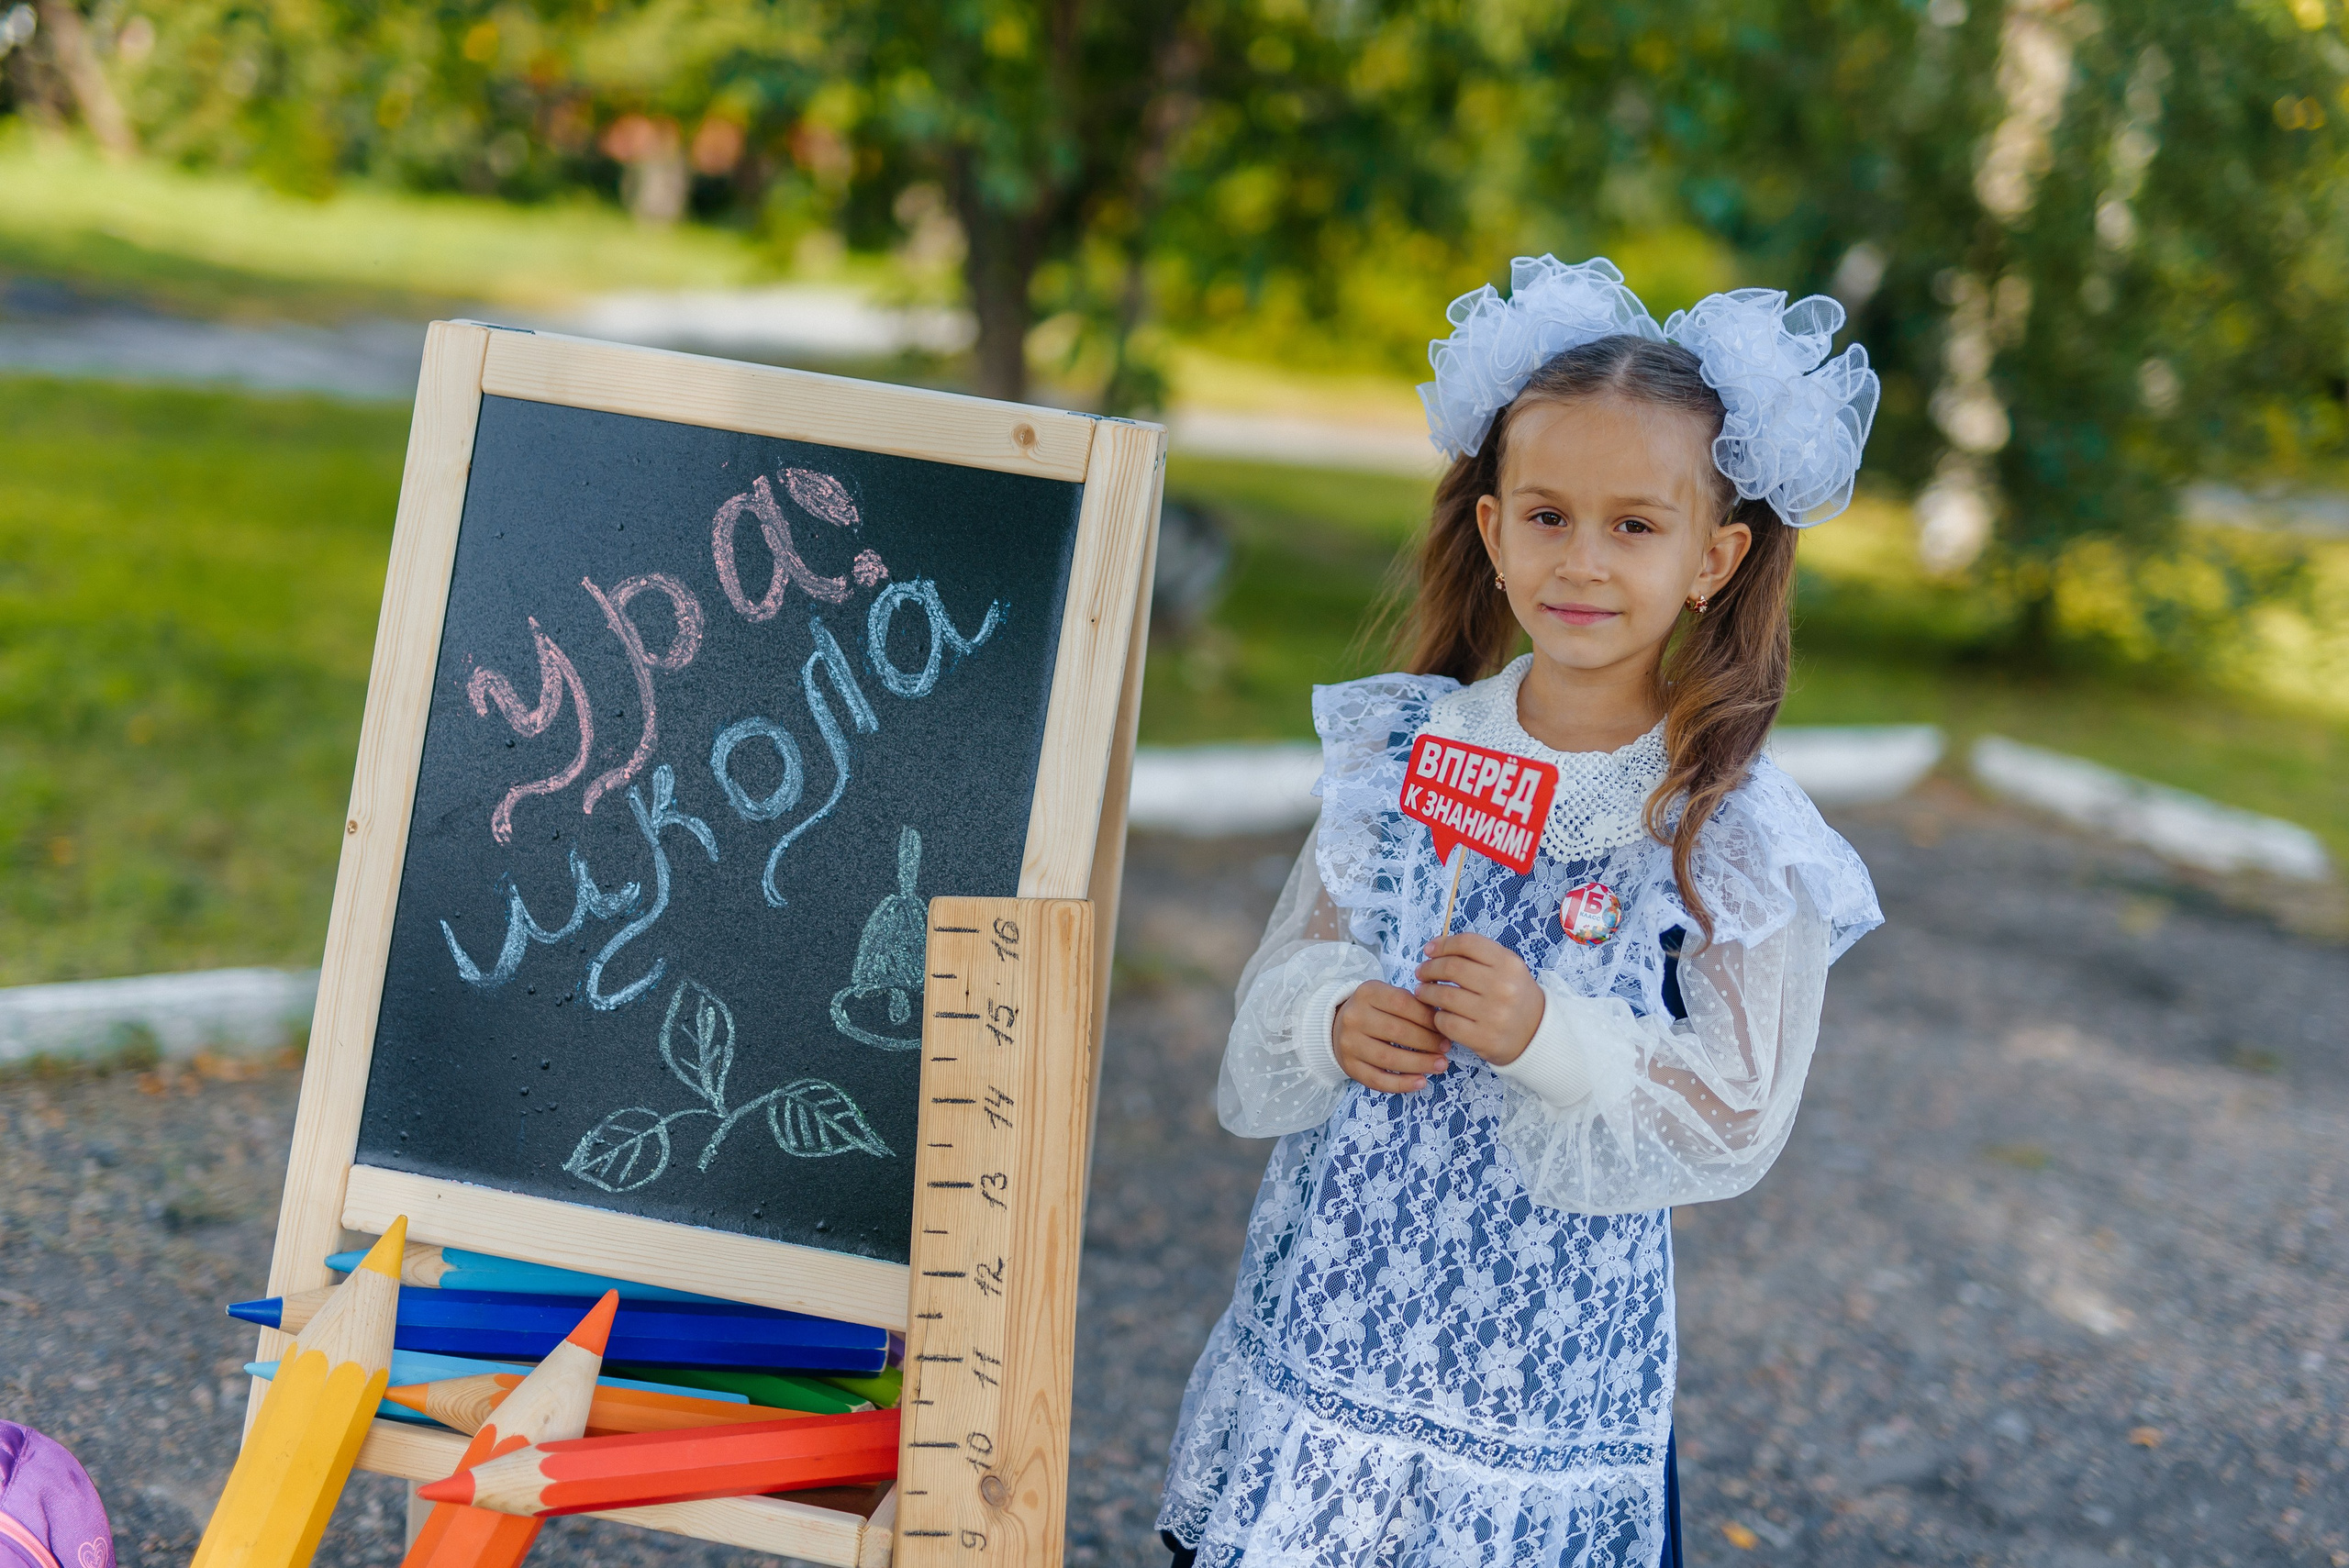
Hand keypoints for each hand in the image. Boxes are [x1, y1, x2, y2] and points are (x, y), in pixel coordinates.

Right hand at [1331, 982, 1449, 1093]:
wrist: (1338, 1026)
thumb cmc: (1375, 1011)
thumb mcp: (1388, 996)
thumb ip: (1413, 1004)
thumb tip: (1443, 1022)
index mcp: (1366, 993)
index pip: (1402, 1004)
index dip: (1428, 1018)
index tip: (1444, 1028)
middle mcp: (1354, 1017)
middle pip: (1397, 1032)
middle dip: (1427, 1042)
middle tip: (1445, 1048)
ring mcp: (1349, 1043)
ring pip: (1388, 1058)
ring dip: (1419, 1064)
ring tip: (1440, 1065)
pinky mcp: (1349, 1066)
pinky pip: (1377, 1080)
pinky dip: (1402, 1084)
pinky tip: (1421, 1082)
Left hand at [1415, 934, 1543, 1065]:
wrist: (1536, 1035)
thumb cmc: (1513, 996)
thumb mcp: (1507, 968)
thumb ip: (1477, 955)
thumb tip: (1434, 948)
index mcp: (1509, 964)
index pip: (1467, 944)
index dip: (1442, 944)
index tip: (1429, 950)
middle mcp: (1503, 987)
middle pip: (1452, 968)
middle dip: (1430, 968)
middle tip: (1422, 973)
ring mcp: (1494, 1014)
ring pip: (1445, 995)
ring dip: (1427, 992)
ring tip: (1423, 992)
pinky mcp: (1483, 1038)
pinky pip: (1446, 1022)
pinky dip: (1437, 1016)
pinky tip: (1439, 1014)